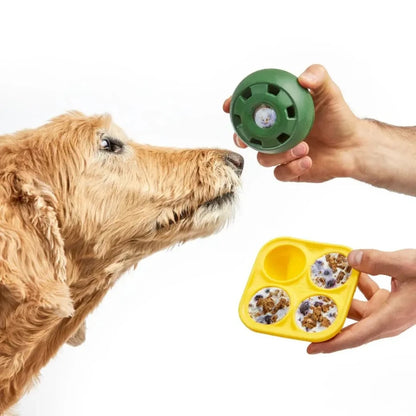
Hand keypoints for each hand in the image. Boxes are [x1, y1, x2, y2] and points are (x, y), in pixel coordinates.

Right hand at [223, 64, 362, 181]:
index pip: (251, 110)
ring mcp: (280, 154)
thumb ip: (318, 78)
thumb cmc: (339, 118)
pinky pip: (280, 173)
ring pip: (264, 159)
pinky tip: (307, 160)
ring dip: (280, 154)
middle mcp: (275, 135)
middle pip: (248, 138)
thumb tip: (303, 77)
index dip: (236, 108)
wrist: (353, 146)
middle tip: (251, 137)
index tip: (229, 106)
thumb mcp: (330, 93)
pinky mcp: (289, 171)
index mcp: (279, 115)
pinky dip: (292, 167)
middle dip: (243, 139)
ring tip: (303, 147)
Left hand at [307, 249, 415, 353]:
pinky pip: (369, 295)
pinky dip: (359, 284)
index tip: (311, 347)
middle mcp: (389, 319)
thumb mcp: (407, 265)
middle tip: (308, 310)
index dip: (331, 343)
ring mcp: (391, 310)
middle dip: (331, 315)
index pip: (355, 336)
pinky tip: (352, 270)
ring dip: (344, 295)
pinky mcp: (394, 301)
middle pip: (352, 322)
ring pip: (359, 307)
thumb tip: (351, 259)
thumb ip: (378, 261)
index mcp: (391, 318)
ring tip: (327, 282)